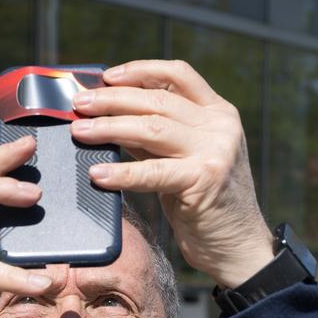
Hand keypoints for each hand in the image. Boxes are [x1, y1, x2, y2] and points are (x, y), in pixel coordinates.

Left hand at [68, 59, 273, 287]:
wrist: (238, 246)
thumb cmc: (205, 204)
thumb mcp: (185, 159)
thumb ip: (157, 137)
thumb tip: (109, 116)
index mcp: (218, 112)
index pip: (178, 75)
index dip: (140, 70)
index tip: (107, 76)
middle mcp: (220, 125)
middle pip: (157, 101)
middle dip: (112, 100)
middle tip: (79, 105)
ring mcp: (215, 150)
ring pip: (151, 128)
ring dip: (109, 128)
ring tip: (80, 133)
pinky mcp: (204, 179)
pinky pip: (153, 172)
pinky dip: (122, 172)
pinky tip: (98, 173)